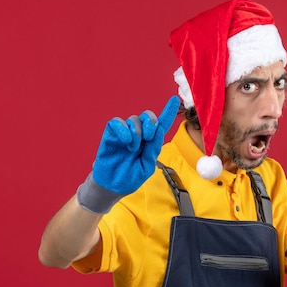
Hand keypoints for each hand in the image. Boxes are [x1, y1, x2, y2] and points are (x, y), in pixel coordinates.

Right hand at [77, 96, 179, 213]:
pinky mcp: (111, 134)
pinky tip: (126, 141)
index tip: (175, 100)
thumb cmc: (129, 178)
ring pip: (134, 119)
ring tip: (132, 148)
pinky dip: (123, 129)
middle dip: (151, 122)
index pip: (161, 125)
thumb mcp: (147, 166)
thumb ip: (153, 149)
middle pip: (148, 116)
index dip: (168, 112)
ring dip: (137, 133)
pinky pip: (117, 122)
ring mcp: (124, 133)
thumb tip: (158, 130)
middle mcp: (138, 135)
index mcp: (149, 143)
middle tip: (148, 137)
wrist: (111, 186)